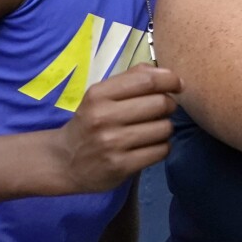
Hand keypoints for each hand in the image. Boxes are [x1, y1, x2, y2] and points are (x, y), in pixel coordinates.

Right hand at [49, 64, 181, 192]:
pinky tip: (148, 146)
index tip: (178, 85)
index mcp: (99, 95)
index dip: (171, 80)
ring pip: (164, 128)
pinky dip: (162, 147)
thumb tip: (169, 74)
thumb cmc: (92, 121)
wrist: (64, 161)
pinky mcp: (120, 166)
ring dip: (165, 128)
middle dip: (169, 106)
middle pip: (161, 104)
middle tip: (161, 111)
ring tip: (151, 130)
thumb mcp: (103, 95)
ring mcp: (112, 144)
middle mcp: (103, 118)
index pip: (147, 80)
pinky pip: (161, 150)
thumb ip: (133, 78)